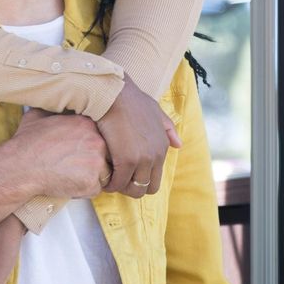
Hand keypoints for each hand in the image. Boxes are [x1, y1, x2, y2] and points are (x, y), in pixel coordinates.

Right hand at [12, 108, 109, 198]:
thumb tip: (53, 103)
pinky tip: (68, 183)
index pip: (99, 136)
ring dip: (90, 176)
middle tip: (72, 164)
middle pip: (104, 154)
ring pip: (103, 172)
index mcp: (87, 123)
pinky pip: (95, 189)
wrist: (20, 166)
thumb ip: (53, 108)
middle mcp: (96, 141)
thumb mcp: (38, 115)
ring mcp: (95, 162)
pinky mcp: (91, 181)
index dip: (87, 146)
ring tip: (69, 174)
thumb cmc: (27, 143)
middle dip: (91, 161)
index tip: (75, 151)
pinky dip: (83, 190)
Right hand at [95, 74, 181, 197]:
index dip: (140, 178)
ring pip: (134, 189)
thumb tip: (178, 144)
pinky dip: (110, 184)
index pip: (156, 177)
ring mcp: (143, 159)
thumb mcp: (156, 111)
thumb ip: (168, 128)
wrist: (116, 94)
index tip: (127, 174)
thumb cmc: (132, 100)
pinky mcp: (127, 160)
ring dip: (121, 188)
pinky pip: (118, 182)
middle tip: (118, 180)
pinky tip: (104, 179)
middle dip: (133, 188)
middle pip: (149, 188)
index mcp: (163, 146)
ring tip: (110, 181)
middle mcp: (156, 155)